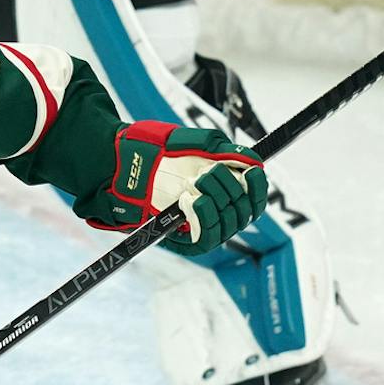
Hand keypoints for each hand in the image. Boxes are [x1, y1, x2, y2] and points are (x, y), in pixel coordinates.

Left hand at [77, 120, 266, 255]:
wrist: (124, 163)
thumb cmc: (159, 151)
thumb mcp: (198, 143)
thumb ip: (228, 151)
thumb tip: (255, 162)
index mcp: (224, 191)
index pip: (254, 199)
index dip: (258, 188)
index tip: (253, 172)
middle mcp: (217, 212)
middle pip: (245, 210)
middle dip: (232, 188)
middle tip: (209, 171)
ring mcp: (201, 227)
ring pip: (229, 222)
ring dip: (218, 198)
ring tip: (198, 180)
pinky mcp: (185, 241)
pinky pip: (207, 237)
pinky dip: (204, 216)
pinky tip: (193, 199)